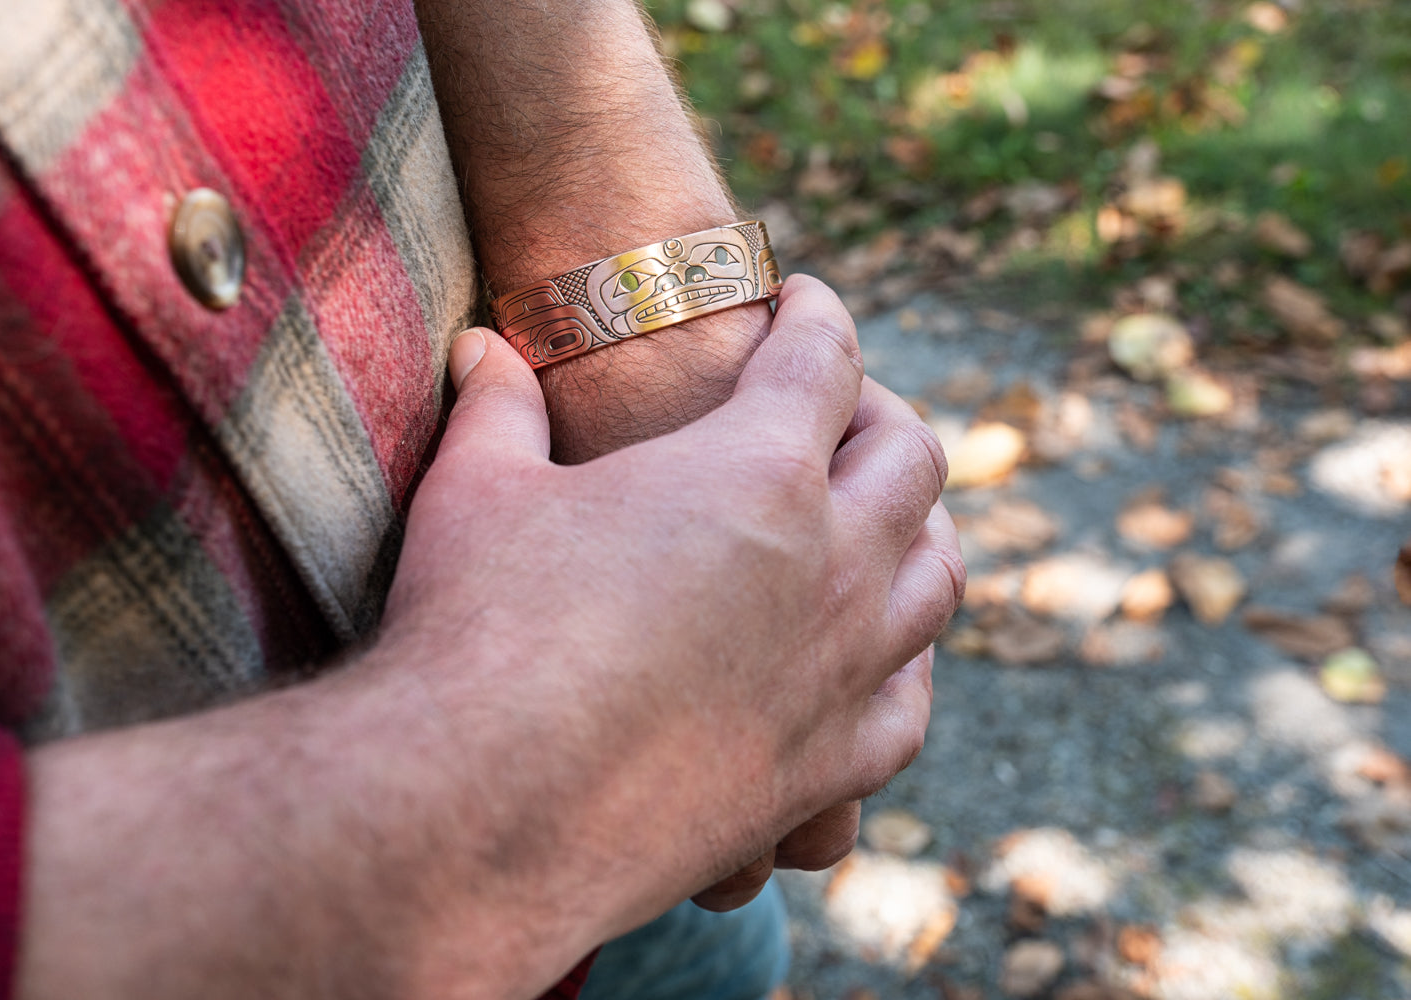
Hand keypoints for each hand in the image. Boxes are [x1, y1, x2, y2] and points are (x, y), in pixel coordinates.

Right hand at [17, 275, 963, 999]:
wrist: (481, 815)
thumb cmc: (477, 630)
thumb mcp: (475, 489)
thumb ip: (497, 405)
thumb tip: (479, 344)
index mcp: (758, 469)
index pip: (826, 356)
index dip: (815, 312)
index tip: (800, 301)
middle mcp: (833, 563)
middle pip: (912, 459)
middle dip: (882, 414)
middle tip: (839, 410)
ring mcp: (845, 672)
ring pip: (937, 579)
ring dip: (917, 534)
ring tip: (878, 524)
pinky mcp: (826, 770)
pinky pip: (908, 705)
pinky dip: (902, 666)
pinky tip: (870, 661)